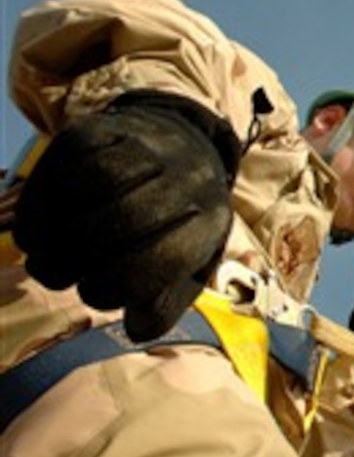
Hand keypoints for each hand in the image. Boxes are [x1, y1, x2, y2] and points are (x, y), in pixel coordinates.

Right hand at [14, 90, 240, 340]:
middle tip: (54, 275)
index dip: (111, 288)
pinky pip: (65, 161)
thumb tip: (135, 328)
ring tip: (43, 252)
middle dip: (74, 261)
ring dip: (53, 229)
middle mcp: (184, 179)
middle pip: (118, 223)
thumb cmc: (179, 223)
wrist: (183, 148)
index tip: (92, 293)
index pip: (157, 262)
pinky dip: (44, 196)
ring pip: (89, 187)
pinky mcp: (104, 127)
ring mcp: (145, 148)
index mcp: (208, 221)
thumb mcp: (187, 267)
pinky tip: (43, 218)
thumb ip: (164, 304)